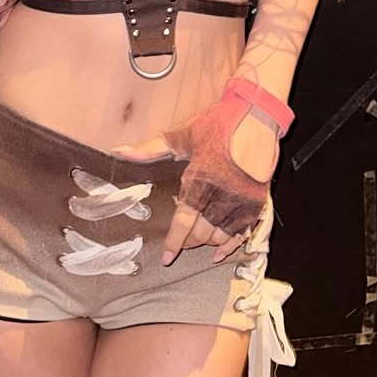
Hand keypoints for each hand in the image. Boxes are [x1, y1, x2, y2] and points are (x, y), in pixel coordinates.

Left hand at [114, 99, 278, 264]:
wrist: (257, 119)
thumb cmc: (219, 125)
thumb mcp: (184, 135)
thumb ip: (151, 148)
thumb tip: (120, 151)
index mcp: (199, 180)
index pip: (183, 222)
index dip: (173, 243)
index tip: (166, 257)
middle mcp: (219, 196)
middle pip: (200, 234)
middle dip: (188, 242)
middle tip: (181, 242)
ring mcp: (238, 202)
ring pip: (219, 236)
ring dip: (206, 243)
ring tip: (197, 241)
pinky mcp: (255, 203)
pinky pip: (240, 234)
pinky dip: (229, 246)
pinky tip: (220, 252)